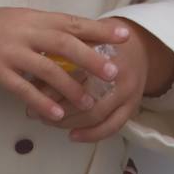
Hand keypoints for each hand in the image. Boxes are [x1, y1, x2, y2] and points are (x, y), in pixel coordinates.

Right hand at [0, 8, 129, 123]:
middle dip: (92, 57)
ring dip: (70, 86)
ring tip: (89, 102)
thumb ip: (50, 28)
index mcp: (37, 18)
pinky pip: (23, 88)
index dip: (100, 29)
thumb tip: (85, 35)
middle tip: (114, 72)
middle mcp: (27, 32)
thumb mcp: (25, 20)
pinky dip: (42, 101)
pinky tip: (57, 114)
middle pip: (66, 43)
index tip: (125, 35)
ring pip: (48, 68)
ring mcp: (12, 51)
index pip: (74, 22)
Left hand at [28, 21, 173, 142]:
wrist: (142, 47)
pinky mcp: (133, 107)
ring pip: (95, 115)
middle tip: (33, 112)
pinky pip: (111, 127)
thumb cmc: (106, 40)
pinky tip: (72, 136)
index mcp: (105, 51)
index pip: (73, 72)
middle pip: (84, 96)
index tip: (31, 92)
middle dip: (56, 107)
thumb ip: (64, 51)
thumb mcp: (86, 38)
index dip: (50, 84)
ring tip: (47, 122)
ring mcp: (128, 92)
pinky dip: (91, 135)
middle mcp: (118, 72)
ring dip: (69, 123)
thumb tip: (33, 72)